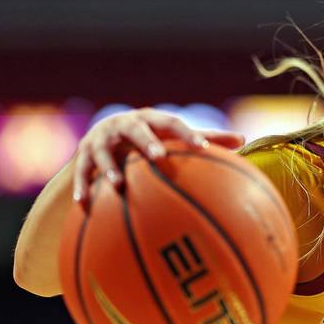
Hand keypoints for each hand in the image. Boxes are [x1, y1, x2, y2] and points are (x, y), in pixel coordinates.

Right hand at [72, 108, 244, 205]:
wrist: (103, 135)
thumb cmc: (150, 138)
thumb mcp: (172, 136)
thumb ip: (204, 138)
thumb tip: (244, 140)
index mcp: (151, 119)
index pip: (172, 123)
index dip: (187, 133)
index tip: (202, 147)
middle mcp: (124, 125)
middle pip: (135, 130)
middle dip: (146, 142)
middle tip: (157, 157)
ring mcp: (101, 140)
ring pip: (102, 152)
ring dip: (109, 167)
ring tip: (117, 185)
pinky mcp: (82, 156)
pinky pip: (80, 173)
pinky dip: (81, 187)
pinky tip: (82, 205)